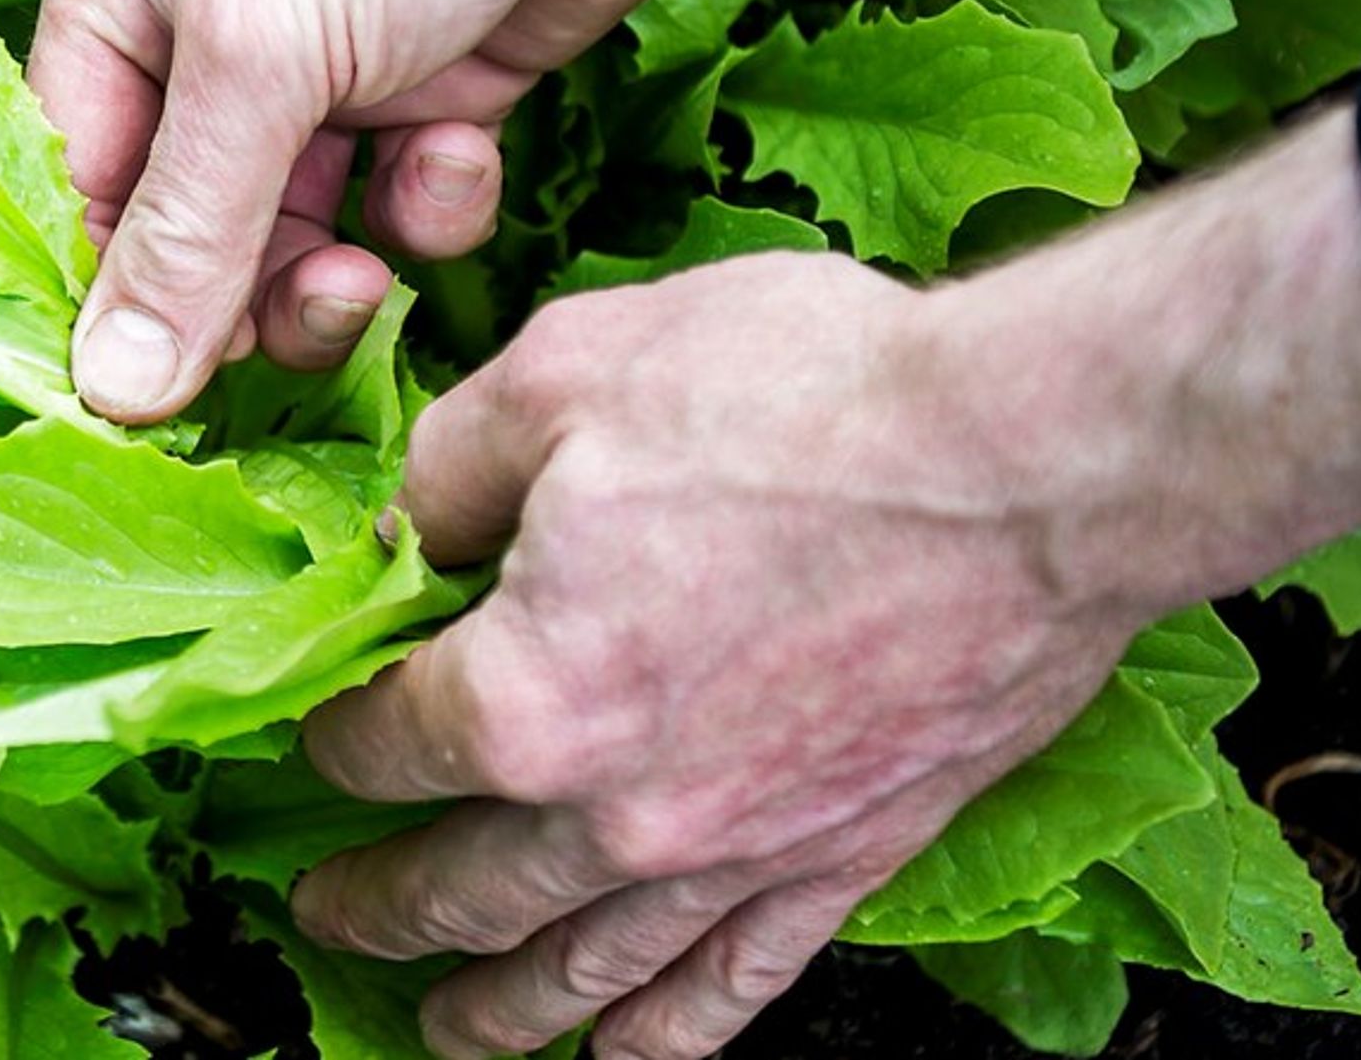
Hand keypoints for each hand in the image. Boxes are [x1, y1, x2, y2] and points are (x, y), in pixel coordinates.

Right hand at [29, 0, 1004, 424]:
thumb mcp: (261, 40)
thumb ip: (188, 224)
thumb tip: (111, 384)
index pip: (74, 179)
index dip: (104, 297)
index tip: (139, 403)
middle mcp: (212, 29)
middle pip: (188, 230)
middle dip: (241, 294)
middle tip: (304, 318)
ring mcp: (331, 63)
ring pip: (299, 236)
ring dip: (338, 270)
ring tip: (376, 266)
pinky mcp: (438, 90)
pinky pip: (403, 203)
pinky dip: (432, 201)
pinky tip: (463, 148)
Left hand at [292, 112, 1360, 1058]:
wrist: (1037, 457)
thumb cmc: (814, 401)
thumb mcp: (568, 369)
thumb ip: (452, 465)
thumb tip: (414, 532)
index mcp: (526, 697)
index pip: (383, 746)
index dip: (332, 732)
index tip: (322, 724)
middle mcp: (620, 810)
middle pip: (458, 892)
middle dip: (378, 908)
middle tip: (329, 912)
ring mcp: (737, 854)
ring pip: (581, 978)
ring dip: (495, 1013)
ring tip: (444, 1027)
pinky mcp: (844, 861)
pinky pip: (729, 991)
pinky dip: (660, 1038)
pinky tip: (622, 1056)